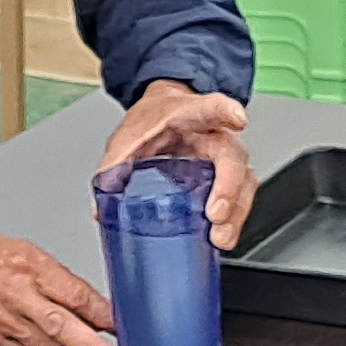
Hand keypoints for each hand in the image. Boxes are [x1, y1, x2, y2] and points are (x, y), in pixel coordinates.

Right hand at [0, 229, 124, 345]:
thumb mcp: (31, 253)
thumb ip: (63, 282)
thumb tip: (95, 310)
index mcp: (30, 268)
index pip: (74, 295)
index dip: (101, 314)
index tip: (119, 327)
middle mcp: (15, 295)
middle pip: (62, 327)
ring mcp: (0, 321)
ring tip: (67, 339)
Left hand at [102, 82, 255, 248]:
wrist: (165, 116)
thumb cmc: (154, 121)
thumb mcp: (128, 136)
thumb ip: (114, 166)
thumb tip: (102, 209)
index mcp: (190, 114)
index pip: (211, 107)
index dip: (225, 112)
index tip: (236, 120)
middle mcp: (215, 134)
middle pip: (233, 155)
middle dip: (229, 186)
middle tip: (215, 214)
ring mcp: (226, 157)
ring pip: (244, 181)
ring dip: (236, 211)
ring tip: (220, 237)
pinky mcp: (229, 178)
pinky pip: (241, 198)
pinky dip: (234, 220)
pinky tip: (221, 237)